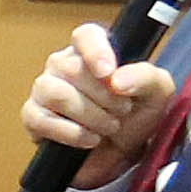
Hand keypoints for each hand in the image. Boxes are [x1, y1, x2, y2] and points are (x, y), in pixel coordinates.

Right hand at [23, 23, 172, 171]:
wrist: (122, 155)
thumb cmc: (136, 116)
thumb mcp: (158, 93)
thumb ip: (146, 77)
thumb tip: (116, 80)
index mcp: (93, 51)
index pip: (85, 35)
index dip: (95, 51)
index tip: (108, 73)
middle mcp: (64, 65)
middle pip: (70, 67)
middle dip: (102, 96)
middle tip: (123, 111)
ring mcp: (44, 90)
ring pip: (55, 92)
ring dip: (88, 114)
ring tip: (108, 126)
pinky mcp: (33, 117)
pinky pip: (40, 119)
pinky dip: (70, 132)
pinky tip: (90, 139)